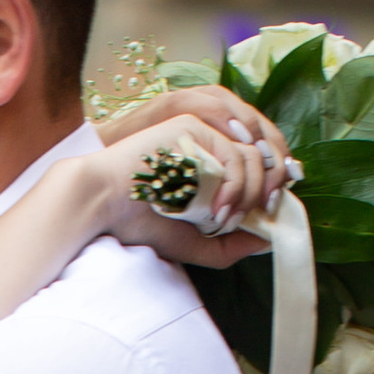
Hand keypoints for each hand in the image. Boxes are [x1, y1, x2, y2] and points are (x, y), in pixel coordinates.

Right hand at [100, 89, 288, 270]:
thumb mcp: (192, 243)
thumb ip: (228, 246)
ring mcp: (202, 135)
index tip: (267, 215)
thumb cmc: (141, 223)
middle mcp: (210, 146)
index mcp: (212, 165)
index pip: (256, 168)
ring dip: (249, 193)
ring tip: (226, 219)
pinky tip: (216, 209)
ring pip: (251, 157)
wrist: (104, 205)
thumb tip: (267, 240)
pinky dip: (233, 186)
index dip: (270, 188)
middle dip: (266, 192)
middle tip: (254, 219)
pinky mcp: (192, 128)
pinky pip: (231, 154)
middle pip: (260, 159)